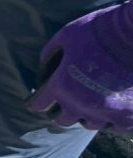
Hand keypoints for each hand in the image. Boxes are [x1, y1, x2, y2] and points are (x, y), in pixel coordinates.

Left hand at [28, 1, 132, 132]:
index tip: (35, 103)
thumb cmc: (100, 29)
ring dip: (86, 115)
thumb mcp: (66, 35)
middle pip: (62, 120)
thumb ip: (51, 53)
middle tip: (63, 104)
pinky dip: (112, 121)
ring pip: (89, 124)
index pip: (39, 105)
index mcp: (61, 86)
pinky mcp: (130, 116)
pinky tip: (112, 111)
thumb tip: (43, 66)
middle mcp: (80, 105)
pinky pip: (116, 128)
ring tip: (89, 105)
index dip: (35, 103)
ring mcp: (106, 113)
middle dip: (60, 111)